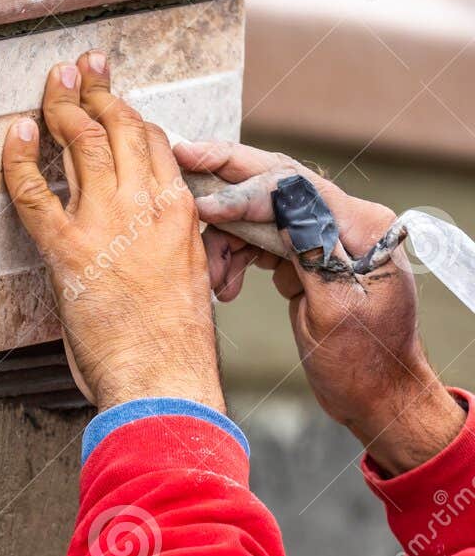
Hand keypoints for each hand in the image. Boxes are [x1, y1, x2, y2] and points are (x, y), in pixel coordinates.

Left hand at [2, 52, 223, 411]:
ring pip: (81, 143)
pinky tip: (14, 133)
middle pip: (119, 127)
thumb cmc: (175, 345)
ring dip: (61, 104)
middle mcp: (146, 205)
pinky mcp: (67, 249)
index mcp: (179, 212)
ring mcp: (106, 223)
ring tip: (50, 82)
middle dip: (96, 89)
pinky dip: (20, 158)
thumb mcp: (187, 279)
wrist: (165, 377)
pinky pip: (34, 191)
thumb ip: (169, 246)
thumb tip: (153, 242)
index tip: (111, 96)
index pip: (153, 142)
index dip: (127, 114)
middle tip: (80, 65)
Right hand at [180, 141, 462, 474]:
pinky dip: (235, 257)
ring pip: (260, 213)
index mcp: (363, 228)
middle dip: (226, 178)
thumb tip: (280, 199)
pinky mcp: (308, 256)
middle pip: (277, 182)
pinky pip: (261, 239)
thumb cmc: (362, 362)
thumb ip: (312, 249)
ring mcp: (325, 238)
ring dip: (226, 239)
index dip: (242, 190)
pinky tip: (223, 286)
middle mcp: (346, 222)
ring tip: (212, 281)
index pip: (296, 188)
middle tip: (178, 161)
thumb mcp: (337, 308)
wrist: (376, 395)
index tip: (200, 205)